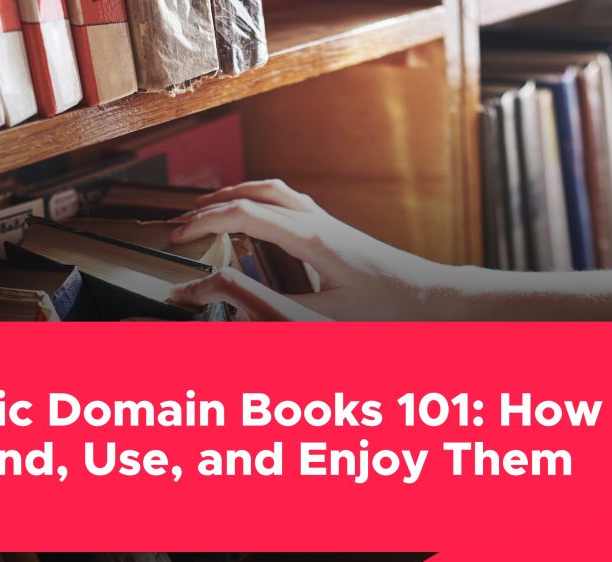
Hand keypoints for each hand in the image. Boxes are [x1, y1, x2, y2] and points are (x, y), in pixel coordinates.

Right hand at [167, 180, 448, 320]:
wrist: (436, 300)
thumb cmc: (388, 314)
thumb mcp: (325, 321)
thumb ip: (272, 310)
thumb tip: (229, 301)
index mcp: (311, 239)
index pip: (243, 213)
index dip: (202, 222)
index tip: (176, 238)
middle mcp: (318, 222)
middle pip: (254, 192)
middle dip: (211, 203)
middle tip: (181, 223)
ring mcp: (330, 223)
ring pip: (273, 191)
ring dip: (236, 197)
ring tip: (208, 213)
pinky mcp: (338, 232)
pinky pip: (290, 203)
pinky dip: (260, 204)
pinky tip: (256, 225)